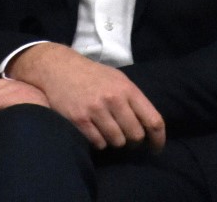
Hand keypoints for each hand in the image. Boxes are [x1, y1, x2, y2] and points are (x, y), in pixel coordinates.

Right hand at [10, 42, 164, 151]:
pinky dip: (99, 142)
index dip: (158, 139)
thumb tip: (148, 126)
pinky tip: (95, 132)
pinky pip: (98, 143)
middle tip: (126, 138)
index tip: (155, 148)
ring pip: (118, 142)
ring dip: (115, 141)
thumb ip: (133, 99)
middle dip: (133, 141)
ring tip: (108, 132)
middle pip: (136, 135)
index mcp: (127, 89)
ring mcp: (95, 110)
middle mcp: (113, 99)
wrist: (57, 67)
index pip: (153, 121)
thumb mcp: (117, 79)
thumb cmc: (91, 75)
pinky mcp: (79, 119)